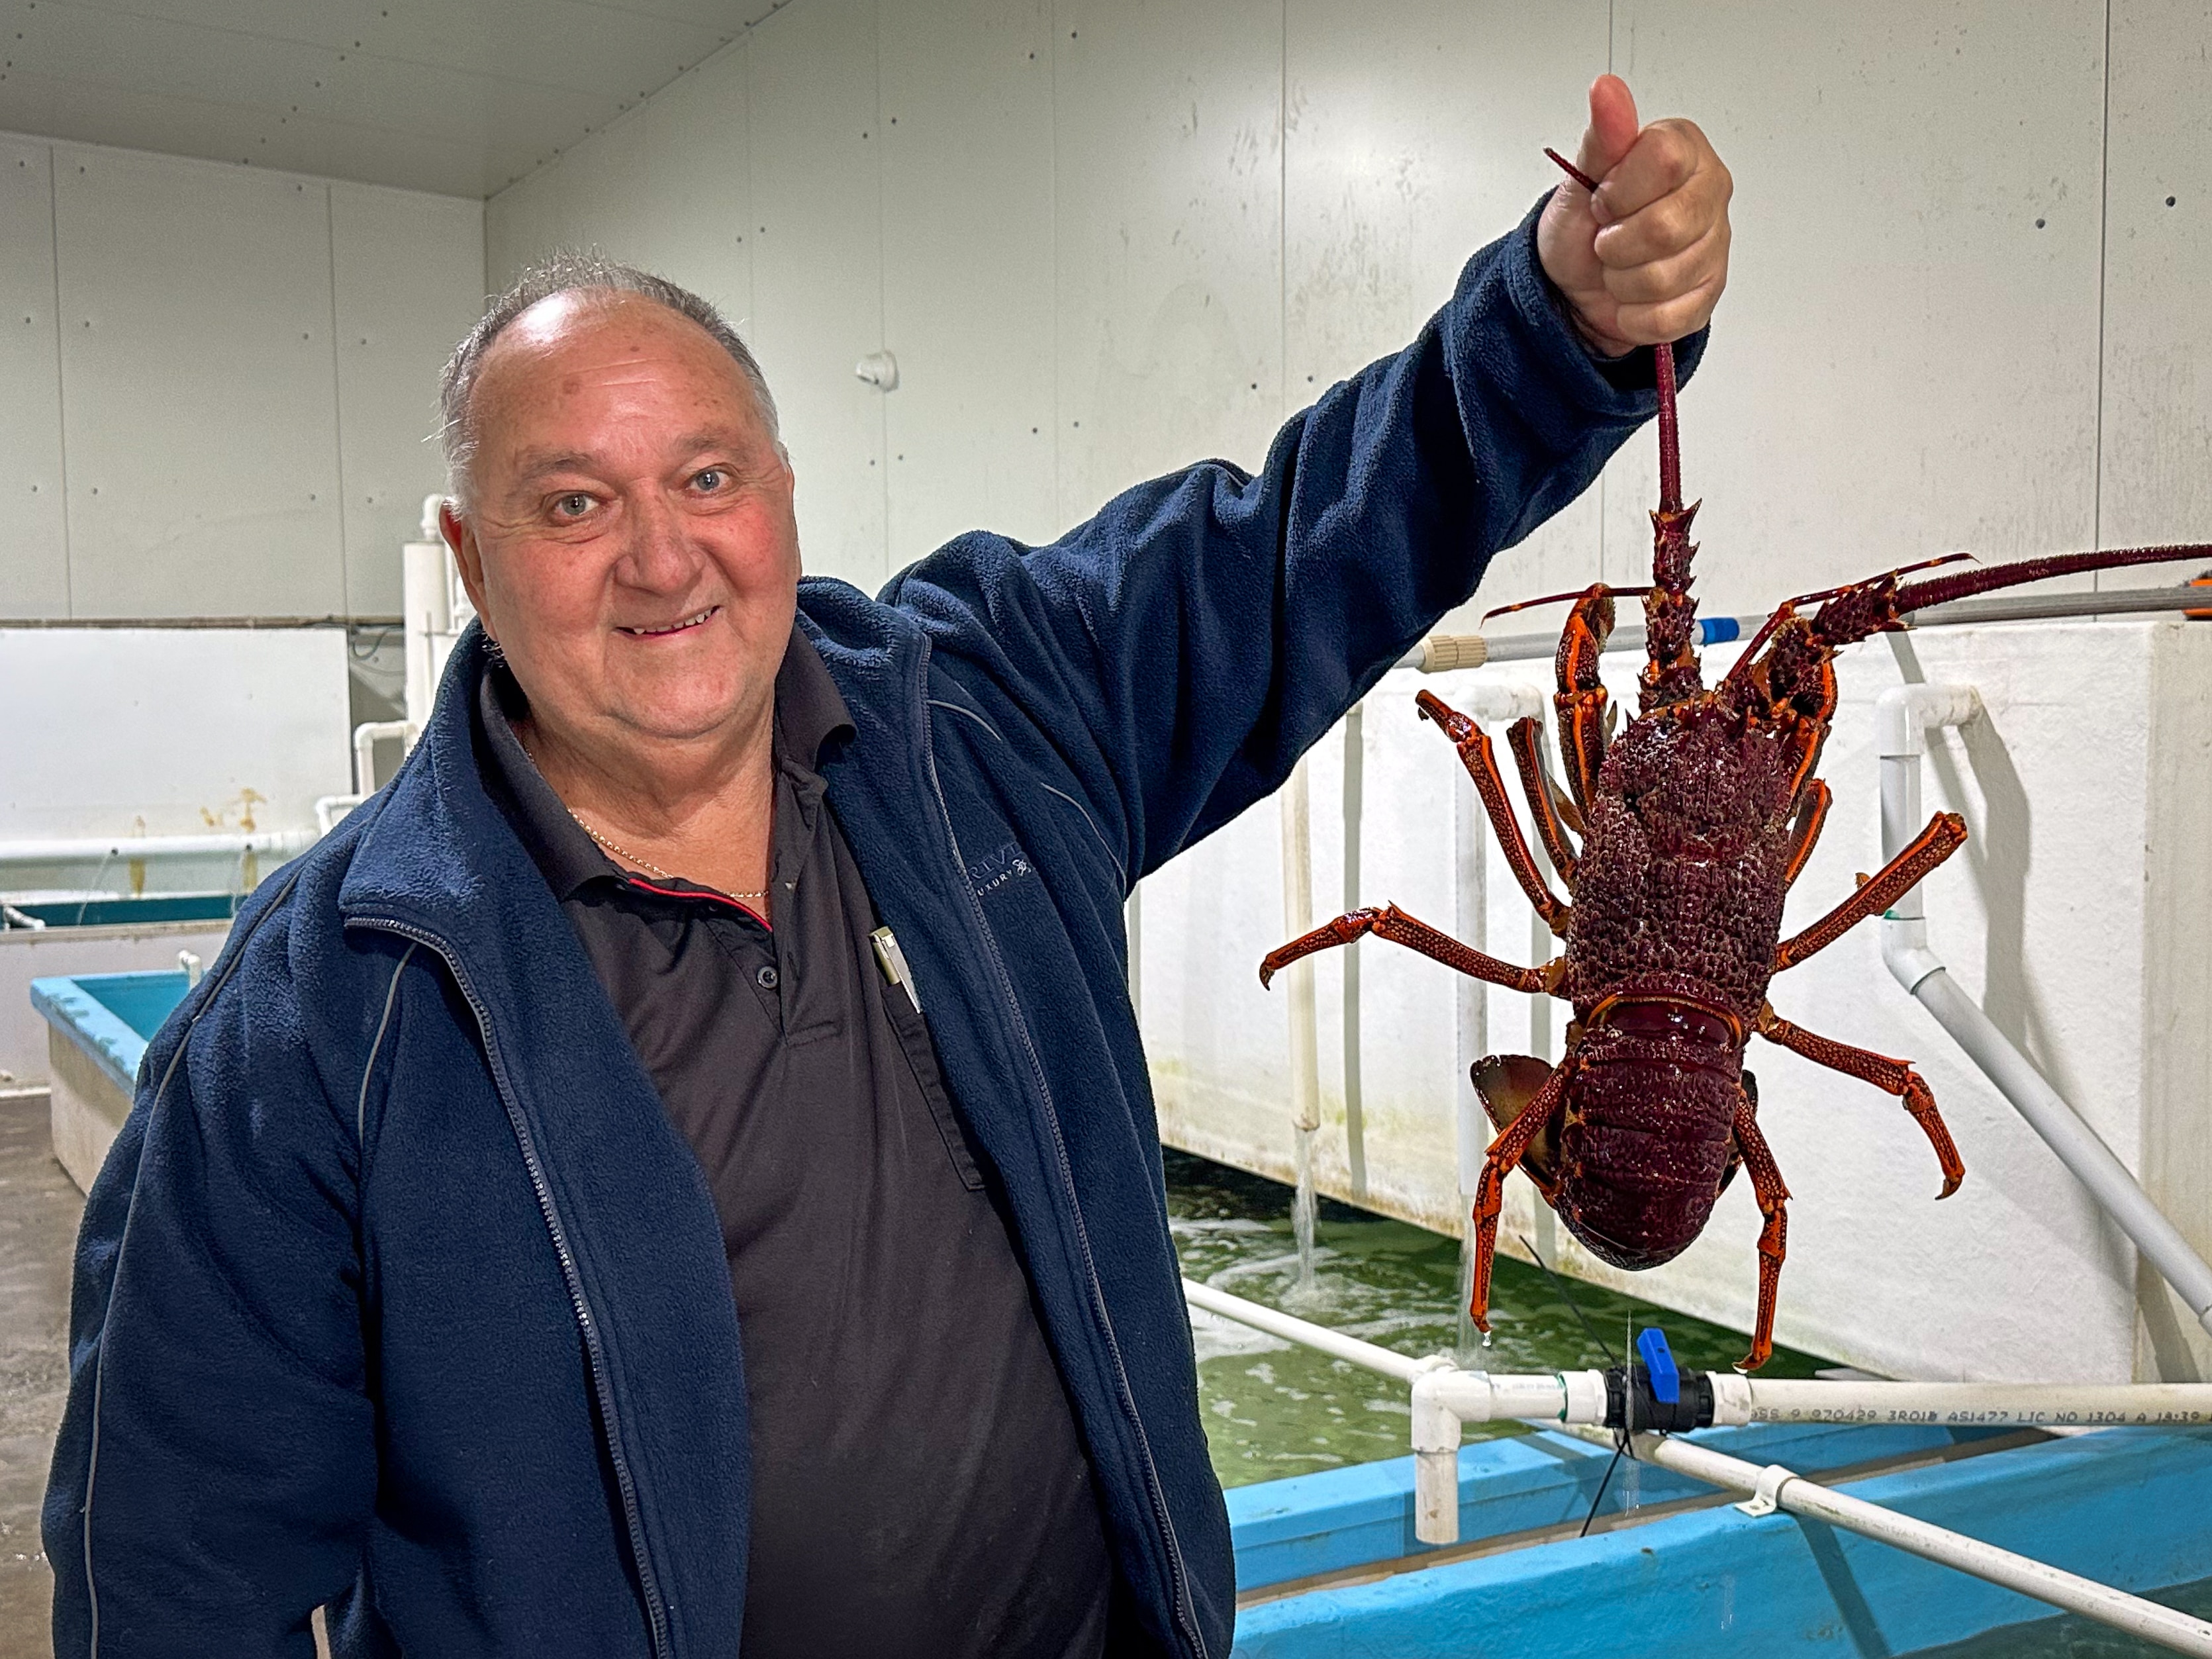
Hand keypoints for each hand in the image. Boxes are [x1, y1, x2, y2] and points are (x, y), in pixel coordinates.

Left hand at [1536, 75, 1732, 356]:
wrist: (1576, 284)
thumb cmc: (1584, 225)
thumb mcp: (1580, 178)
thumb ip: (1603, 137)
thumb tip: (1607, 89)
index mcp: (1684, 150)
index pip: (1665, 159)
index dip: (1621, 190)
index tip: (1602, 200)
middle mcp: (1709, 191)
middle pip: (1667, 226)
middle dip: (1616, 244)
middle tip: (1606, 240)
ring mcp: (1716, 244)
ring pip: (1665, 277)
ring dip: (1621, 281)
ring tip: (1616, 267)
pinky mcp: (1710, 292)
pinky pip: (1670, 316)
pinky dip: (1634, 315)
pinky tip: (1629, 297)